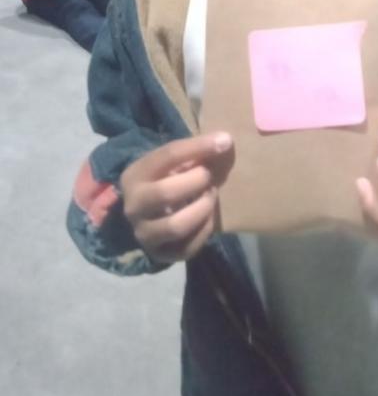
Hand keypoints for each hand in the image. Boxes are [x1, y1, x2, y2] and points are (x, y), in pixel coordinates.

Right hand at [121, 133, 234, 263]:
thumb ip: (197, 151)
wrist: (148, 211)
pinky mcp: (159, 254)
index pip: (167, 156)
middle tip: (209, 177)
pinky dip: (204, 231)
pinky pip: (186, 248)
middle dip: (196, 182)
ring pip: (175, 226)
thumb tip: (225, 141)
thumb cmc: (166, 178)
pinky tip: (209, 217)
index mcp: (135, 175)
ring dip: (201, 209)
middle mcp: (133, 206)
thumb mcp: (174, 161)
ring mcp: (144, 233)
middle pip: (165, 193)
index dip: (198, 147)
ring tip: (211, 197)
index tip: (224, 142)